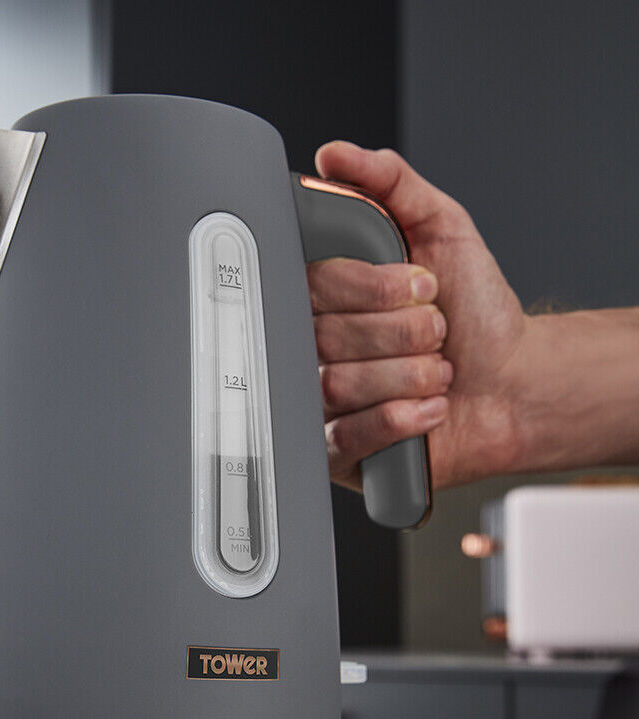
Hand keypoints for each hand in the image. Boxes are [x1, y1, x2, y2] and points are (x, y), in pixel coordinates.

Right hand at [308, 142, 528, 489]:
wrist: (515, 385)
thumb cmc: (479, 314)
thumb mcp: (441, 229)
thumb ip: (390, 184)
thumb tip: (335, 157)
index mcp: (330, 297)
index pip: (313, 284)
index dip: (373, 286)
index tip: (420, 284)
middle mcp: (319, 347)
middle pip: (325, 338)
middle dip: (403, 334)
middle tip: (436, 333)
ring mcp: (323, 401)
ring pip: (336, 386)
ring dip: (409, 376)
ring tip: (437, 373)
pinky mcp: (338, 451)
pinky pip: (346, 435)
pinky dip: (399, 419)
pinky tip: (427, 408)